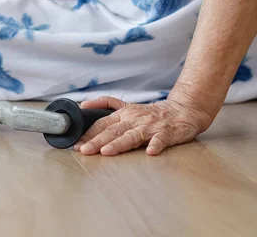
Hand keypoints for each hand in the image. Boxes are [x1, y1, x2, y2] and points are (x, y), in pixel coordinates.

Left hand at [73, 96, 215, 155]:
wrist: (181, 111)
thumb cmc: (151, 113)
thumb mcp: (126, 106)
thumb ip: (105, 104)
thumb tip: (83, 105)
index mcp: (123, 114)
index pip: (102, 124)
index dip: (88, 134)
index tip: (75, 145)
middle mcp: (134, 119)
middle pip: (112, 131)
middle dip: (97, 141)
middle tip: (84, 150)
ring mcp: (149, 126)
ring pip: (132, 136)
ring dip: (118, 144)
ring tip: (106, 151)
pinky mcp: (166, 133)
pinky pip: (160, 140)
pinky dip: (155, 145)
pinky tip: (150, 152)